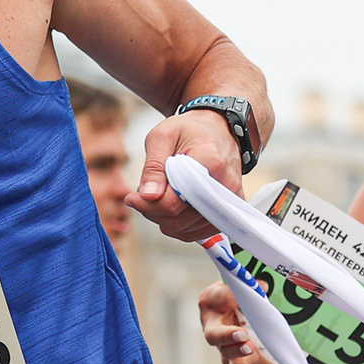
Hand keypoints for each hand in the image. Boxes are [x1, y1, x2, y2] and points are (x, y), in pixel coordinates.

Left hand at [129, 111, 242, 241]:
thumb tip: (147, 197)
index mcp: (210, 161)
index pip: (176, 200)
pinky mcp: (229, 213)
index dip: (149, 204)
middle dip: (153, 212)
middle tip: (142, 196)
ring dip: (164, 220)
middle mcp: (225, 185)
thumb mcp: (162, 136)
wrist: (218, 130)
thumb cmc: (189, 131)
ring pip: (187, 229)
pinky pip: (198, 233)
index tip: (132, 196)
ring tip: (158, 197)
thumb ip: (153, 167)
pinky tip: (170, 208)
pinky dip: (178, 226)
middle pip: (180, 219)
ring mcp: (230, 202)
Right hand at [198, 283, 261, 363]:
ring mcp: (220, 343)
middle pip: (212, 332)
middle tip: (242, 334)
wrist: (243, 320)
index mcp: (212, 300)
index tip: (247, 295)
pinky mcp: (231, 358)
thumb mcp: (245, 289)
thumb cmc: (240, 298)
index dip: (231, 296)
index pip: (217, 297)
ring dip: (237, 350)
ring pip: (224, 350)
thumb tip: (262, 287)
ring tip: (250, 348)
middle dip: (227, 335)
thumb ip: (252, 286)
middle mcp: (212, 323)